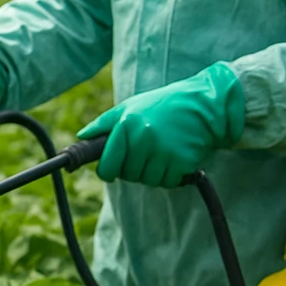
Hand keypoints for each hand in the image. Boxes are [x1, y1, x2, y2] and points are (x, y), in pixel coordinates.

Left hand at [77, 62, 244, 187]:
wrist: (204, 104)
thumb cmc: (162, 106)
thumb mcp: (130, 107)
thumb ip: (103, 123)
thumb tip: (82, 136)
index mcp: (126, 125)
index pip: (108, 165)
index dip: (108, 172)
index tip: (111, 172)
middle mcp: (143, 138)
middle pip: (128, 175)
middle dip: (133, 170)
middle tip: (144, 155)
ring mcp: (163, 151)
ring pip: (147, 180)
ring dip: (152, 173)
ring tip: (160, 154)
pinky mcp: (182, 161)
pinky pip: (168, 181)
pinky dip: (170, 175)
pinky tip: (174, 159)